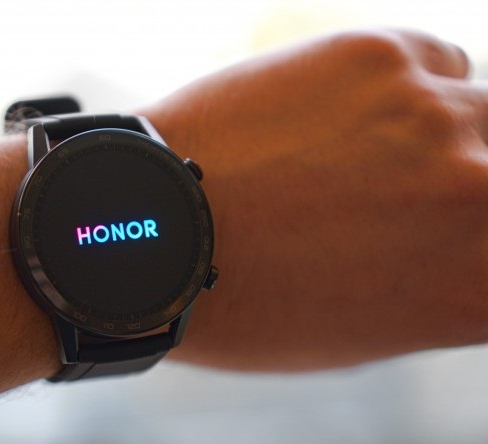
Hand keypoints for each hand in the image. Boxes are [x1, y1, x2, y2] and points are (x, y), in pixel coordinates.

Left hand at [144, 29, 487, 370]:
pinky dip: (412, 89)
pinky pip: (437, 65)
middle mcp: (480, 197)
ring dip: (448, 135)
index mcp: (476, 289)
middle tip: (416, 194)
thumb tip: (463, 250)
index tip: (459, 233)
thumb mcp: (360, 334)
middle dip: (475, 188)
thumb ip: (437, 288)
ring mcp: (434, 118)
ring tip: (379, 156)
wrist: (153, 232)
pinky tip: (356, 114)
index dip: (482, 243)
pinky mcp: (380, 57)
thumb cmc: (242, 302)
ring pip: (487, 113)